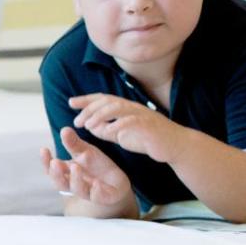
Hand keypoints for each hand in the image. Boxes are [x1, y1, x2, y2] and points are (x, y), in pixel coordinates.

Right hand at [40, 128, 132, 208]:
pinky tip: (97, 184)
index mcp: (68, 174)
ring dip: (75, 179)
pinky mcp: (104, 197)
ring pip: (78, 190)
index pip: (52, 170)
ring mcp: (89, 192)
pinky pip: (98, 196)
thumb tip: (64, 129)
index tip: (43, 149)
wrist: (117, 182)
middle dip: (56, 174)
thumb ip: (74, 144)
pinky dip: (97, 191)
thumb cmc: (97, 167)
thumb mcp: (85, 152)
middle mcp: (75, 184)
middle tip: (55, 162)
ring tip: (76, 167)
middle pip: (60, 183)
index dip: (46, 162)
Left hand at [68, 93, 183, 162]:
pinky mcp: (148, 124)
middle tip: (77, 121)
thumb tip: (90, 126)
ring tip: (88, 126)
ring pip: (117, 107)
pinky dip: (117, 125)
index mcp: (125, 108)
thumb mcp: (122, 134)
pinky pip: (130, 121)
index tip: (71, 102)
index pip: (103, 99)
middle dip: (89, 109)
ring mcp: (141, 114)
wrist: (174, 145)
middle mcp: (132, 107)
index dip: (87, 99)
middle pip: (107, 101)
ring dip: (100, 115)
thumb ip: (107, 129)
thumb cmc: (148, 139)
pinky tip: (107, 132)